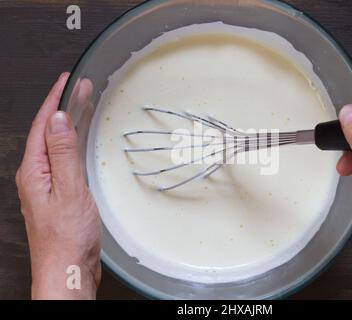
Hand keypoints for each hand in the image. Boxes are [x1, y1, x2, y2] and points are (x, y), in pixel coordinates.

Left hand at [15, 73, 100, 299]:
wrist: (68, 268)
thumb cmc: (67, 237)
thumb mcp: (68, 190)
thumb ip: (63, 154)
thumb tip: (58, 120)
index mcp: (33, 171)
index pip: (42, 126)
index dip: (54, 100)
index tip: (66, 81)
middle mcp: (36, 175)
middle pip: (49, 132)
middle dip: (64, 106)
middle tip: (80, 88)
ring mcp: (47, 184)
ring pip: (58, 144)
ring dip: (70, 123)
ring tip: (84, 105)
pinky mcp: (59, 193)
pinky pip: (65, 159)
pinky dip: (74, 143)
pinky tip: (81, 140)